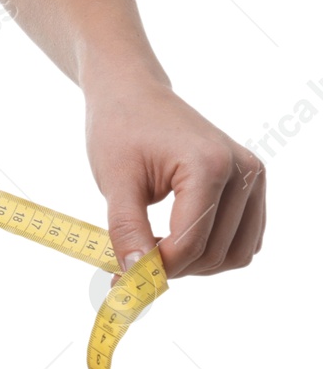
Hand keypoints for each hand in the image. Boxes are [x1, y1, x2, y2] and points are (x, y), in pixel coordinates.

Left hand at [85, 77, 264, 278]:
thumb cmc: (120, 129)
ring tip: (152, 249)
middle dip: (173, 268)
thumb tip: (136, 274)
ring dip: (196, 266)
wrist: (133, 95)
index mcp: (209, 166)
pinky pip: (244, 241)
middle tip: (131, 263)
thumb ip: (126, 229)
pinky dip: (212, 252)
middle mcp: (243, 172)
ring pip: (236, 255)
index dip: (156, 268)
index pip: (191, 243)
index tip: (122, 274)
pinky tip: (175, 241)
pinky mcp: (253, 186)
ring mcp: (254, 179)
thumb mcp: (115, 181)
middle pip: (215, 254)